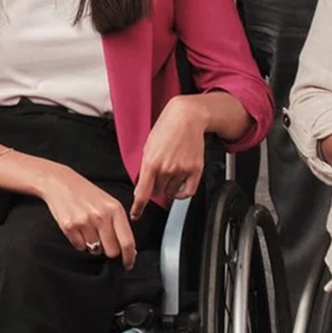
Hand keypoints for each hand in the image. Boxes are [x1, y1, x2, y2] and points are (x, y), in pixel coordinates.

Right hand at [38, 164, 137, 268]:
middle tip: (103, 240)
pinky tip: (78, 228)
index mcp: (115, 209)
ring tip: (88, 228)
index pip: (127, 241)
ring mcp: (84, 222)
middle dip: (109, 250)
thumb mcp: (108, 202)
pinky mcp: (69, 227)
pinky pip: (80, 247)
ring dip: (93, 244)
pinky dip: (79, 242)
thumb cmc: (86, 193)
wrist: (60, 183)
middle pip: (112, 251)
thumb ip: (119, 223)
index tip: (128, 264)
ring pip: (95, 250)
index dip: (129, 257)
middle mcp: (101, 216)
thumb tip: (129, 249)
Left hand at [131, 98, 210, 218]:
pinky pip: (188, 192)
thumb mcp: (148, 147)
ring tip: (171, 170)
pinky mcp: (195, 170)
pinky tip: (180, 185)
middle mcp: (166, 168)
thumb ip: (144, 170)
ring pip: (171, 193)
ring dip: (169, 187)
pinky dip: (182, 193)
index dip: (138, 207)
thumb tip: (141, 188)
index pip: (142, 193)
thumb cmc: (166, 129)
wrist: (186, 118)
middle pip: (158, 193)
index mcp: (151, 163)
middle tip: (160, 173)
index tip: (136, 215)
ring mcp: (182, 170)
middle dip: (156, 187)